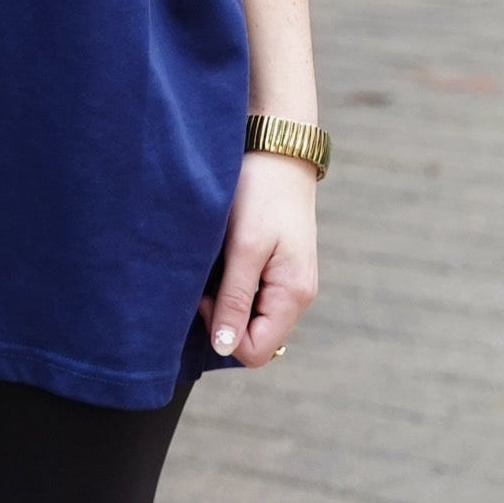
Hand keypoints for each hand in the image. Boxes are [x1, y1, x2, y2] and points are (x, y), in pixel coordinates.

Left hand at [201, 151, 316, 365]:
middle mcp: (296, 296)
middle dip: (224, 316)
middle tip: (208, 276)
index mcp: (293, 296)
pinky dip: (234, 283)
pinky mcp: (279, 267)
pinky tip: (225, 256)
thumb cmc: (261, 193)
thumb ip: (235, 299)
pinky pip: (254, 295)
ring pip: (251, 317)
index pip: (255, 352)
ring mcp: (289, 282)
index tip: (207, 294)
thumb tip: (225, 347)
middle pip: (254, 338)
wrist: (278, 150)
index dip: (223, 332)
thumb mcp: (245, 246)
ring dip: (228, 298)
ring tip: (217, 261)